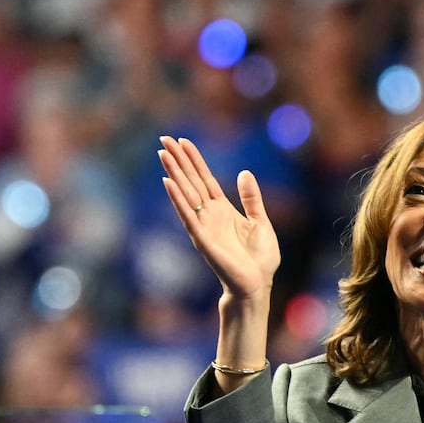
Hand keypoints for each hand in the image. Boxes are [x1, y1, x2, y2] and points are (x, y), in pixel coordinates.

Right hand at [159, 136, 279, 300]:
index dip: (194, 160)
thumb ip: (251, 198)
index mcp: (222, 209)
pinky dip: (177, 199)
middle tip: (164, 138)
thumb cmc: (260, 258)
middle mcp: (209, 215)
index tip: (182, 141)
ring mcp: (203, 226)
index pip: (205, 179)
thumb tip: (244, 172)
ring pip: (186, 194)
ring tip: (163, 154)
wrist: (257, 284)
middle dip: (178, 160)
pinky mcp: (202, 239)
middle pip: (190, 181)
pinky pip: (188, 215)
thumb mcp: (260, 221)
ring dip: (174, 173)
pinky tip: (167, 182)